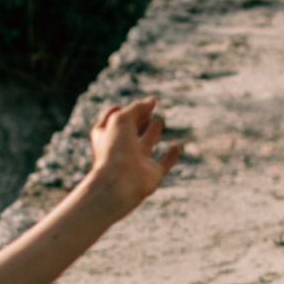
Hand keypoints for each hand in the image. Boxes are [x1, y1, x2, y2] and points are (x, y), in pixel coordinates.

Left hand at [81, 93, 183, 212]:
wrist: (119, 183)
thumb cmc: (114, 150)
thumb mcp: (121, 119)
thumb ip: (136, 108)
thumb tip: (152, 100)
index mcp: (106, 138)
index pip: (109, 123)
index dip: (114, 113)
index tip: (119, 107)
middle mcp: (120, 150)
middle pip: (129, 132)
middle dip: (137, 121)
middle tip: (147, 110)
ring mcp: (136, 163)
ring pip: (145, 145)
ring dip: (152, 134)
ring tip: (158, 121)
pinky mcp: (151, 175)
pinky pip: (163, 164)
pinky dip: (171, 157)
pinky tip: (177, 147)